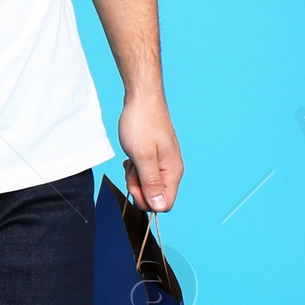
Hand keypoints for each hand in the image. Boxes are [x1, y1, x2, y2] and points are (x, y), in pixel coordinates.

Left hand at [120, 89, 182, 212]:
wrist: (142, 98)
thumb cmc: (142, 123)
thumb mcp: (142, 156)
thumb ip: (151, 183)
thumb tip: (158, 206)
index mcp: (173, 171)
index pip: (164, 204)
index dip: (146, 200)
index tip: (134, 183)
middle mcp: (172, 169)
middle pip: (155, 196)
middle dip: (138, 188)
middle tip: (131, 169)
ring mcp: (164, 162)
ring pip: (148, 184)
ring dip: (135, 177)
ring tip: (131, 160)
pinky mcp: (156, 156)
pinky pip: (145, 173)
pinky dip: (135, 168)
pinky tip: (132, 156)